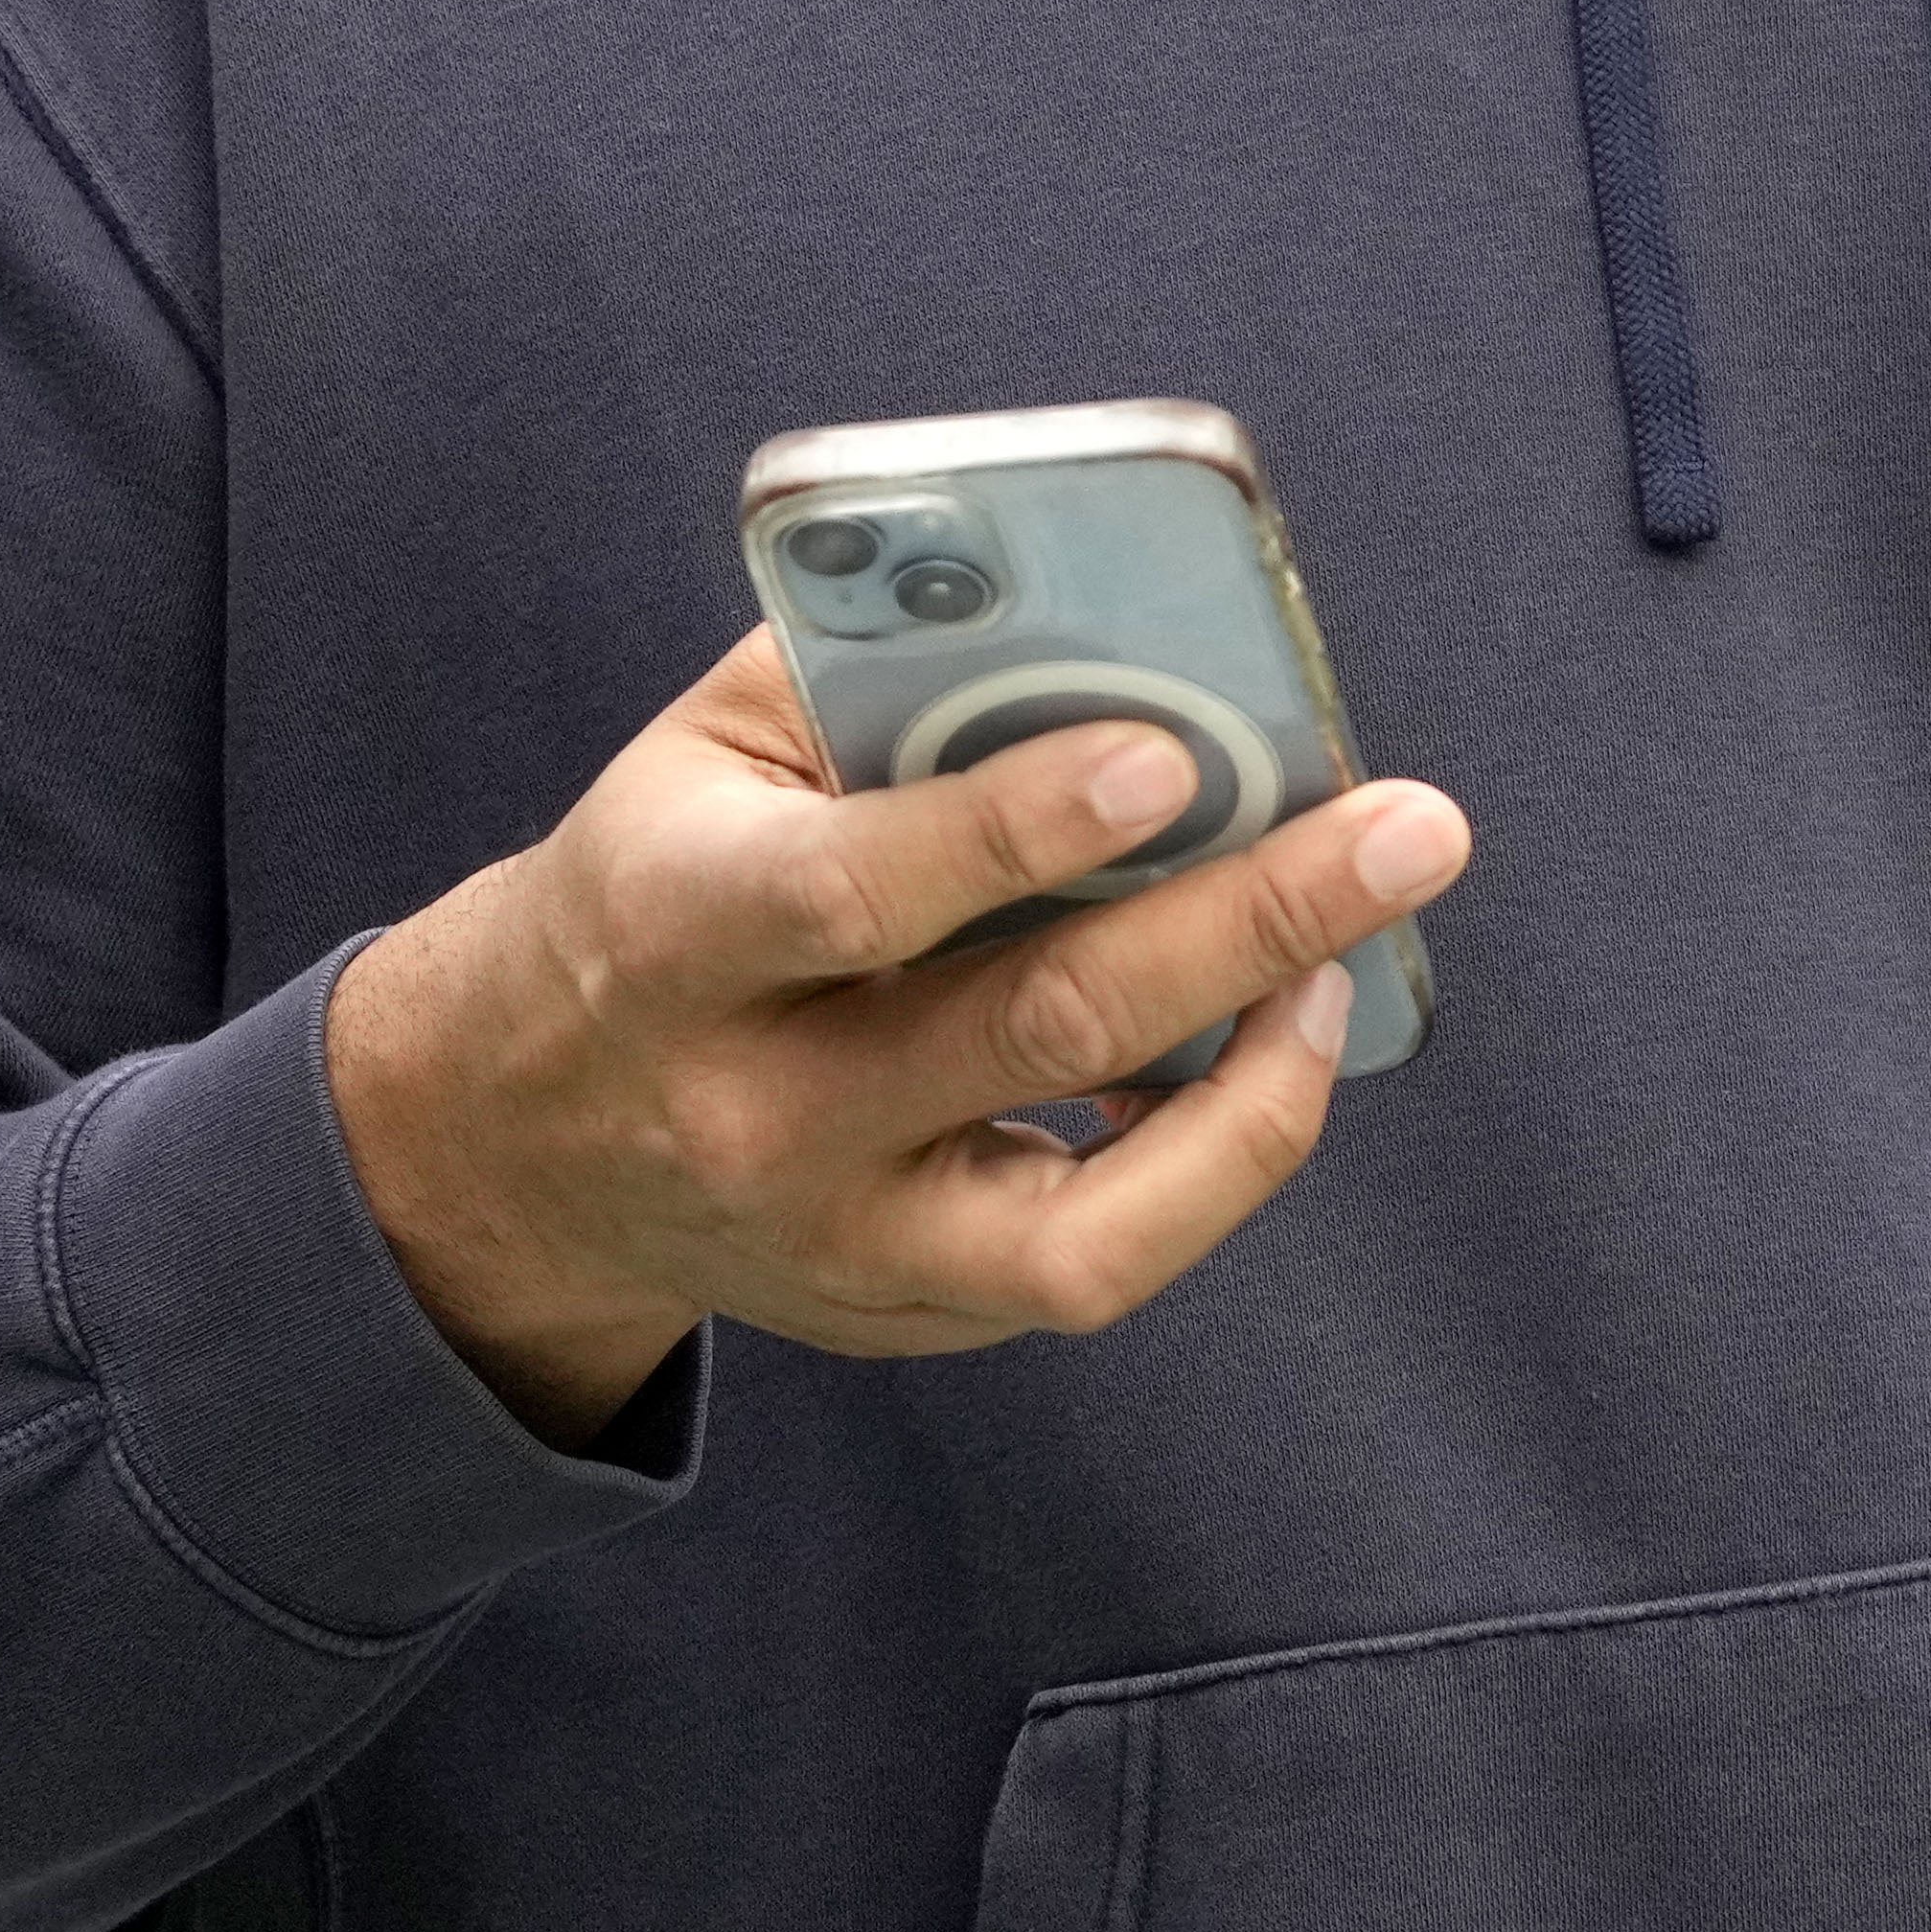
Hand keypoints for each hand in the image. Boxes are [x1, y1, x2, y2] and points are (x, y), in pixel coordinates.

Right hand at [323, 625, 1473, 1441]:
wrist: (521, 1131)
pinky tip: (1271, 1052)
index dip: (1012, 828)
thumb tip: (1104, 620)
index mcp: (676, 927)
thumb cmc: (661, 879)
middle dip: (1246, 923)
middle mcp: (752, 1107)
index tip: (1169, 756)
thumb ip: (876, 674)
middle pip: (1028, 1032)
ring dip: (1259, 1097)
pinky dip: (1208, 1162)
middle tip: (1410, 832)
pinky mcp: (900, 1311)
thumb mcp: (709, 747)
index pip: (853, 890)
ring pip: (1083, 1229)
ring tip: (1351, 976)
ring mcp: (832, 1237)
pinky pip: (1090, 1266)